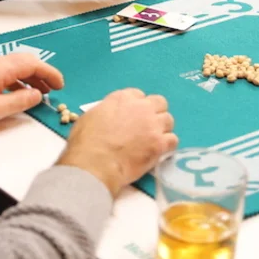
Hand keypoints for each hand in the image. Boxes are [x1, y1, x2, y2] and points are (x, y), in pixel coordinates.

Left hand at [0, 53, 63, 132]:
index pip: (33, 64)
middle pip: (25, 62)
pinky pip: (5, 71)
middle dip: (42, 74)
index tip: (60, 85)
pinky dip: (18, 79)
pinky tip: (18, 93)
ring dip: (30, 77)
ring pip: (15, 66)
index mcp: (1, 69)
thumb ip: (19, 102)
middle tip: (53, 89)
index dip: (49, 73)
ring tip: (39, 93)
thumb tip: (37, 95)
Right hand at [57, 88, 177, 195]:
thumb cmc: (86, 142)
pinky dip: (167, 145)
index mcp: (122, 98)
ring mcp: (152, 125)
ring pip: (168, 120)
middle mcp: (141, 107)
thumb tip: (111, 118)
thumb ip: (107, 112)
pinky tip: (159, 151)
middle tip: (147, 126)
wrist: (95, 163)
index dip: (136, 106)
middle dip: (155, 112)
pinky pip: (173, 140)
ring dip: (162, 128)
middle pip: (159, 102)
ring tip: (153, 140)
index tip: (133, 116)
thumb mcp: (91, 117)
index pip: (138, 94)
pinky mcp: (160, 143)